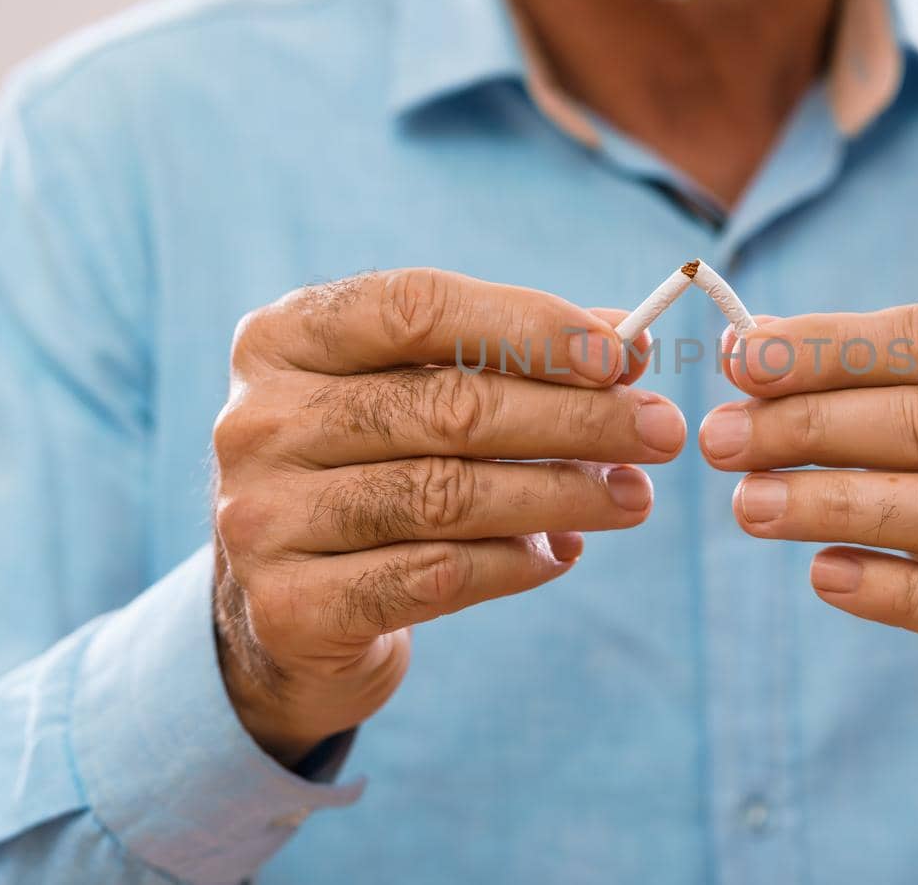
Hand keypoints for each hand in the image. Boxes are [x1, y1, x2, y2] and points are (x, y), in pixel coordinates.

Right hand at [211, 269, 685, 765]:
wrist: (288, 607)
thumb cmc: (376, 466)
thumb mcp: (420, 391)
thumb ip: (512, 359)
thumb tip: (631, 344)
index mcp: (284, 338)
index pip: (416, 307)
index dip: (528, 327)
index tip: (623, 356)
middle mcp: (257, 421)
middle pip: (446, 407)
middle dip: (574, 419)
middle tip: (660, 431)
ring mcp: (263, 518)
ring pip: (446, 496)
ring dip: (562, 494)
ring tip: (635, 496)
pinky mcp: (291, 609)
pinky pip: (435, 577)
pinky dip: (516, 562)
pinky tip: (565, 551)